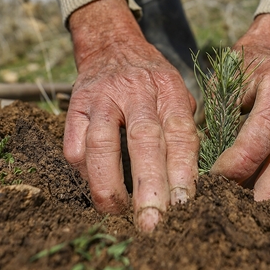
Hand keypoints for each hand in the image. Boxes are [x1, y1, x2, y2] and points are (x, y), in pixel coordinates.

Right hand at [64, 0, 198, 230]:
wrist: (111, 44)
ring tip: (117, 214)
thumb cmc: (151, 80)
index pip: (180, 132)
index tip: (185, 205)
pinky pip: (75, 146)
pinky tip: (96, 189)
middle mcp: (136, 91)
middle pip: (144, 140)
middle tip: (153, 224)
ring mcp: (102, 98)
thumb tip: (195, 181)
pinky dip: (85, 174)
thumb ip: (184, 127)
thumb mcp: (177, 91)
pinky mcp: (74, 107)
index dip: (182, 170)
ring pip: (102, 144)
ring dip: (109, 185)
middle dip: (149, 186)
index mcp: (168, 89)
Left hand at [211, 14, 269, 198]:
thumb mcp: (225, 79)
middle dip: (268, 191)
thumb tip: (201, 165)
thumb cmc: (241, 66)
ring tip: (246, 213)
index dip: (240, 160)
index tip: (215, 179)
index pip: (264, 130)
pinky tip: (256, 199)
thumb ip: (219, 116)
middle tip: (242, 216)